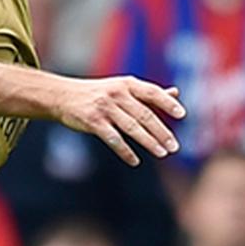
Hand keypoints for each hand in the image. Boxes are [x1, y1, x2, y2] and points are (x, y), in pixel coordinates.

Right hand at [53, 76, 184, 165]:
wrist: (63, 96)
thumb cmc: (98, 93)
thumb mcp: (121, 88)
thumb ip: (147, 93)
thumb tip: (176, 93)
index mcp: (126, 84)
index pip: (152, 92)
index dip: (167, 103)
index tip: (182, 115)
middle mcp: (116, 94)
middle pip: (144, 115)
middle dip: (161, 132)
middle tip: (174, 147)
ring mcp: (104, 107)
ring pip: (132, 128)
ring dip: (149, 142)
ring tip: (162, 153)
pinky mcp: (92, 121)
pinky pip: (113, 139)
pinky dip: (125, 152)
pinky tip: (135, 161)